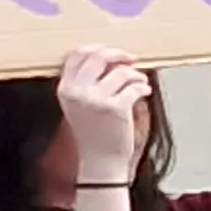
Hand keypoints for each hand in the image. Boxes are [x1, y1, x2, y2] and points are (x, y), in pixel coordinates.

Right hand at [55, 47, 151, 179]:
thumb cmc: (93, 132)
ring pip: (122, 72)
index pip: (77, 54)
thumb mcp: (79, 105)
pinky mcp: (116, 108)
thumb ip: (86, 81)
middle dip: (119, 55)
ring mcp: (96, 100)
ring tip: (140, 82)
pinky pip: (135, 87)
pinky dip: (143, 88)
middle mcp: (77, 92)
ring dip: (136, 75)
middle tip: (131, 60)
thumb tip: (110, 56)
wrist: (100, 161)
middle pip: (99, 56)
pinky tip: (145, 92)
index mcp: (65, 89)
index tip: (112, 53)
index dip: (98, 49)